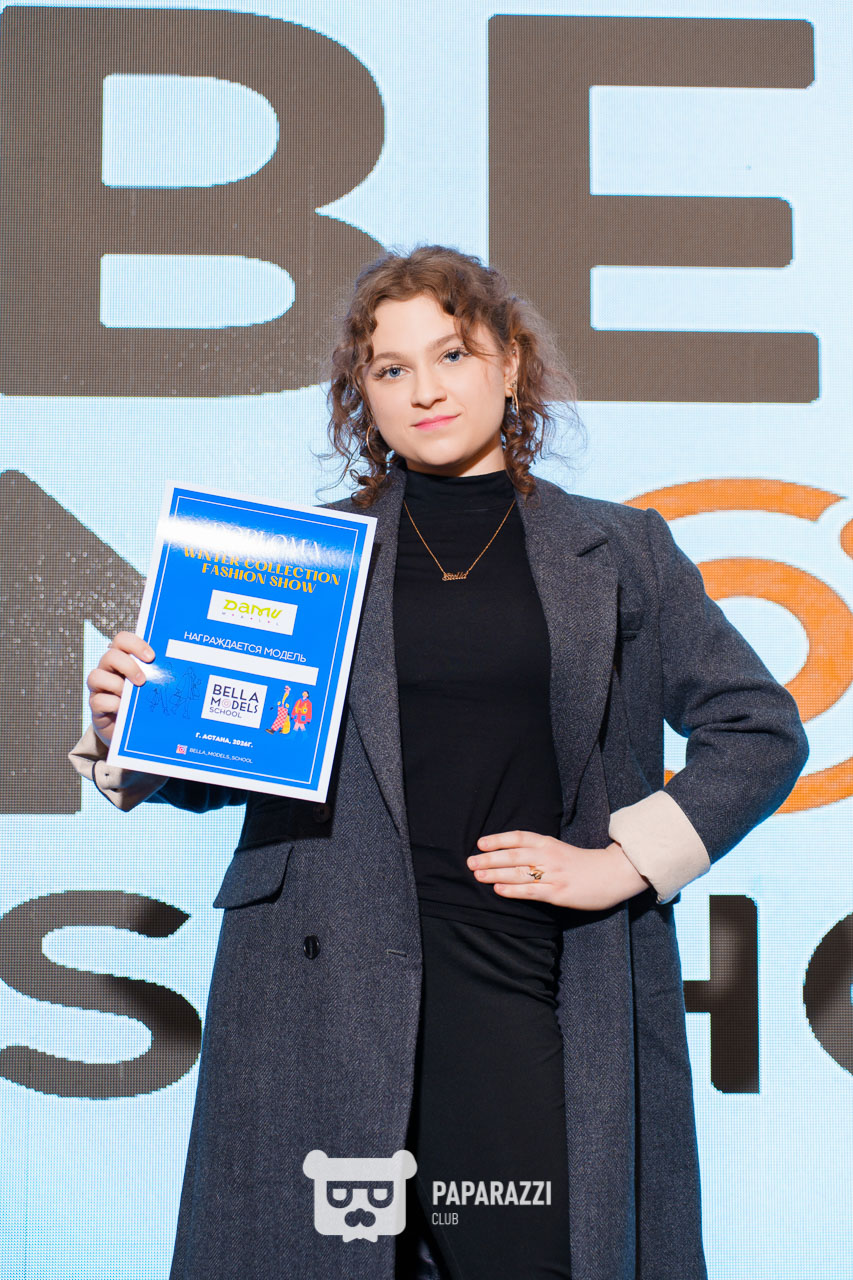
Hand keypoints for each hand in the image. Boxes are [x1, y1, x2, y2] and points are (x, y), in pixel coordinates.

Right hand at [86, 631, 153, 745]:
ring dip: (117, 685)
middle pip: (110, 655)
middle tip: (143, 680)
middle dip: (128, 666)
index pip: (122, 640)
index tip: (151, 657)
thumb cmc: (143, 701)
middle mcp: (108, 669)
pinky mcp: (95, 705)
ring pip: (96, 676)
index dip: (135, 644)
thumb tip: (179, 669)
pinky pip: (98, 700)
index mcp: (123, 658)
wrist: (129, 728)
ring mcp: (99, 687)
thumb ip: (158, 675)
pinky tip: (123, 709)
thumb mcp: (152, 685)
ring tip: (132, 696)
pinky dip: (112, 704)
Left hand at [467, 830, 649, 911]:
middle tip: (470, 862)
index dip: (498, 839)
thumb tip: (513, 854)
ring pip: (519, 873)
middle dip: (489, 858)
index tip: (480, 842)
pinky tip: (498, 889)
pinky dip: (512, 890)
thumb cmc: (583, 863)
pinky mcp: (558, 893)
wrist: (612, 874)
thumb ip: (540, 850)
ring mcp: (553, 875)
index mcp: (549, 843)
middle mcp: (549, 856)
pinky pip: (531, 891)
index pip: (519, 837)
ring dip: (495, 874)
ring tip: (477, 875)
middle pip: (513, 855)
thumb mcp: (560, 850)